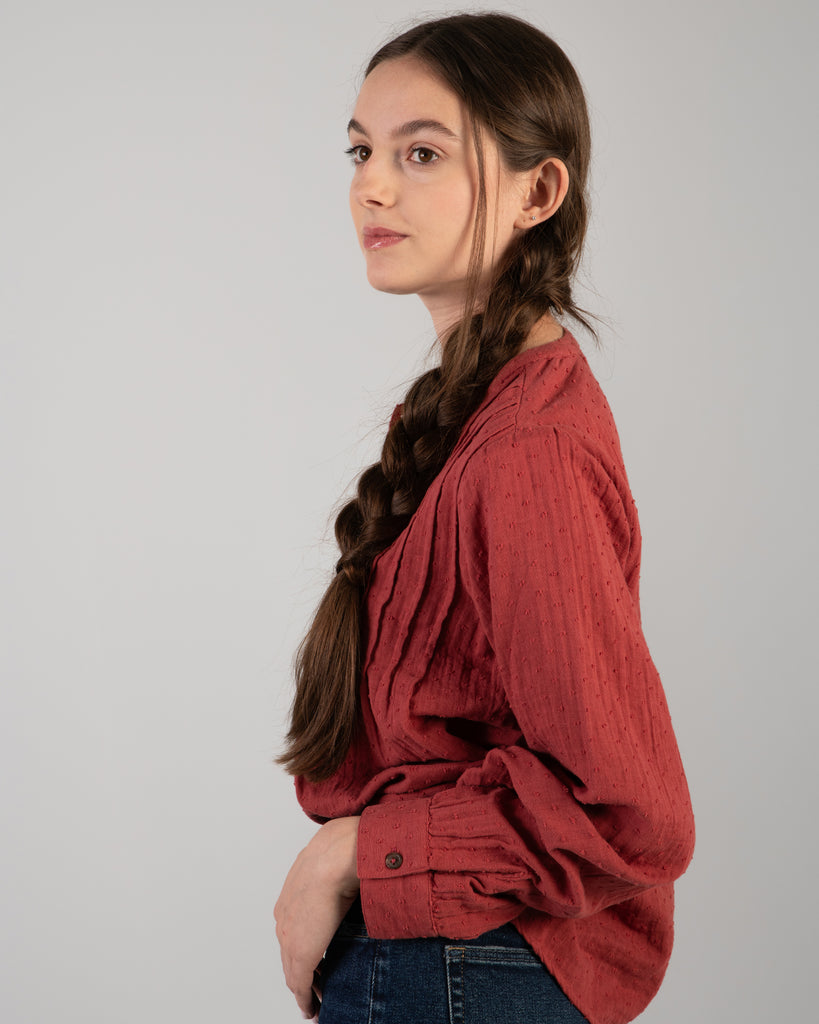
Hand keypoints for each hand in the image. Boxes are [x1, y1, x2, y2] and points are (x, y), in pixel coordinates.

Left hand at [274, 816, 360, 1019]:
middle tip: (316, 989)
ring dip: (306, 988)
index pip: (294, 933)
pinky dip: (306, 999)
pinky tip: (312, 1009)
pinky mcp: (302, 953)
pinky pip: (301, 984)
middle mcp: (285, 920)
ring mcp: (291, 937)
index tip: (313, 964)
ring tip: (316, 1002)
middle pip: (291, 955)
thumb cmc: (343, 851)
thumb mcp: (337, 864)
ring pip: (295, 972)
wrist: (338, 854)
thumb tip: (356, 875)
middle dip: (303, 973)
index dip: (303, 951)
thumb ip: (338, 875)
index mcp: (291, 899)